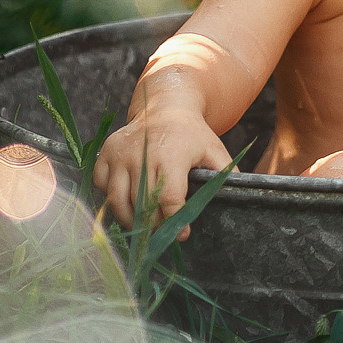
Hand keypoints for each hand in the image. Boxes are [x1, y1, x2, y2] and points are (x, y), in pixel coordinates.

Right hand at [91, 107, 232, 239]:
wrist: (165, 106)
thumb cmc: (192, 134)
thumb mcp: (214, 150)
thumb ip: (225, 174)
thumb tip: (240, 195)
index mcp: (171, 154)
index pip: (168, 197)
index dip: (174, 221)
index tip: (182, 235)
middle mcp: (141, 154)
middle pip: (141, 204)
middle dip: (153, 225)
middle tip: (162, 235)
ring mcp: (119, 154)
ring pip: (117, 200)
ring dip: (130, 220)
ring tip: (145, 227)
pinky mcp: (105, 155)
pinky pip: (102, 187)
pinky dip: (112, 200)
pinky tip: (128, 202)